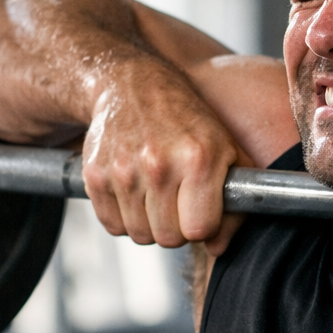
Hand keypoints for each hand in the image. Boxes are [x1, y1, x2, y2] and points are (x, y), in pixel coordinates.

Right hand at [81, 57, 243, 255]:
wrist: (132, 85)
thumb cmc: (188, 120)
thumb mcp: (227, 149)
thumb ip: (237, 201)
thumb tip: (218, 247)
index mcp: (199, 159)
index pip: (199, 230)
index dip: (202, 225)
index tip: (201, 209)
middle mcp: (160, 165)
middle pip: (169, 239)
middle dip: (177, 227)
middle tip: (179, 202)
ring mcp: (123, 170)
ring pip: (140, 235)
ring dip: (150, 224)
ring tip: (157, 194)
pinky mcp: (95, 175)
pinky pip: (113, 225)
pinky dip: (124, 217)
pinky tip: (135, 192)